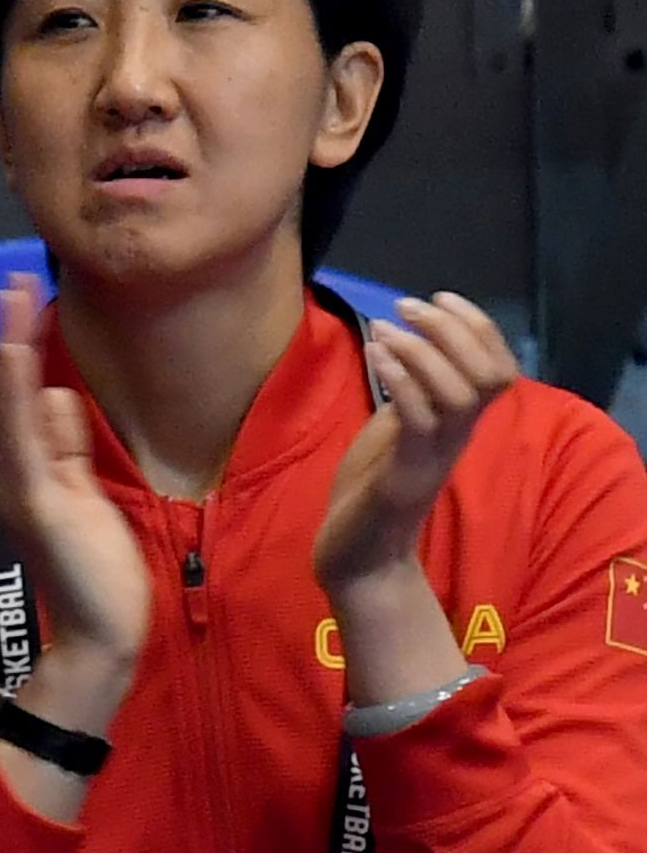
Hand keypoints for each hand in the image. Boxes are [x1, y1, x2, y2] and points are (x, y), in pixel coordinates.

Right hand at [0, 275, 150, 722]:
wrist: (99, 633)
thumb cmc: (98, 572)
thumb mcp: (86, 496)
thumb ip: (68, 450)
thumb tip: (60, 398)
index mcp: (28, 469)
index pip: (22, 399)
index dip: (19, 350)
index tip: (22, 301)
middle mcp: (13, 469)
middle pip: (8, 390)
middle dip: (9, 333)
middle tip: (10, 280)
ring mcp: (21, 481)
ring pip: (12, 401)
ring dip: (10, 346)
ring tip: (12, 296)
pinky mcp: (36, 494)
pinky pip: (23, 430)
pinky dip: (16, 388)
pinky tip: (17, 353)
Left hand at [310, 298, 514, 712]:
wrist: (356, 556)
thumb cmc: (370, 490)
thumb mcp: (393, 431)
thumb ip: (409, 394)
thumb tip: (407, 347)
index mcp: (459, 423)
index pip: (496, 366)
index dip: (477, 326)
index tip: (438, 297)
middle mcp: (458, 436)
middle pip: (490, 374)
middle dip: (454, 329)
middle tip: (409, 306)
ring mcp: (435, 456)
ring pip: (460, 392)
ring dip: (424, 350)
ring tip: (387, 328)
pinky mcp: (406, 474)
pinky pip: (418, 419)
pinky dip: (401, 379)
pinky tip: (377, 355)